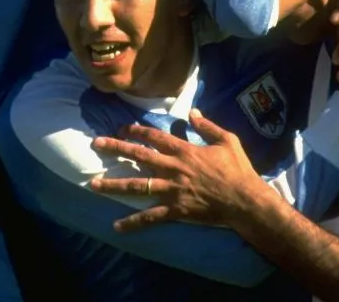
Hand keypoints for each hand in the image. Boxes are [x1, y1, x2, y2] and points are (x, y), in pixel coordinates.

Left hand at [89, 109, 265, 230]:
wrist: (244, 200)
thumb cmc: (237, 169)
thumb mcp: (227, 140)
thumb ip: (207, 126)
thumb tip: (192, 112)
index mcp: (184, 150)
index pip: (154, 137)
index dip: (136, 131)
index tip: (122, 128)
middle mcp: (173, 168)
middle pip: (139, 156)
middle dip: (116, 149)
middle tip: (96, 144)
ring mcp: (172, 190)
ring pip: (138, 186)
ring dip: (114, 185)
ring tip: (93, 185)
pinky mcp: (175, 210)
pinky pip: (150, 217)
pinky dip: (133, 222)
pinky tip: (117, 226)